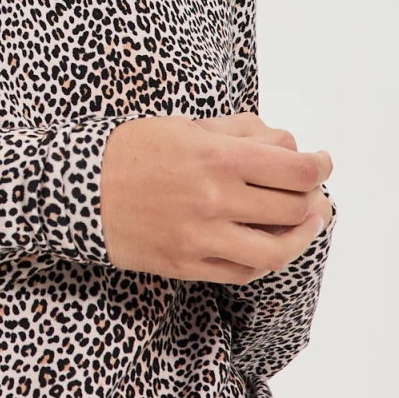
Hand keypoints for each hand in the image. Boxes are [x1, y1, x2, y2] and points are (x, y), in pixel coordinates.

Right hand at [98, 112, 332, 283]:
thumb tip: (288, 147)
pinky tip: (270, 243)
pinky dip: (266, 260)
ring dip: (301, 236)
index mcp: (218, 157)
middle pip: (293, 208)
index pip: (296, 170)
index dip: (320, 167)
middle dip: (312, 199)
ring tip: (305, 224)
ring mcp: (201, 237)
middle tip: (312, 193)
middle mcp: (215, 199)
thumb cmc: (133, 151)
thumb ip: (242, 133)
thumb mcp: (187, 126)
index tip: (321, 163)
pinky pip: (243, 271)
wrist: (77, 189)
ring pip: (277, 250)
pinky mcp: (187, 264)